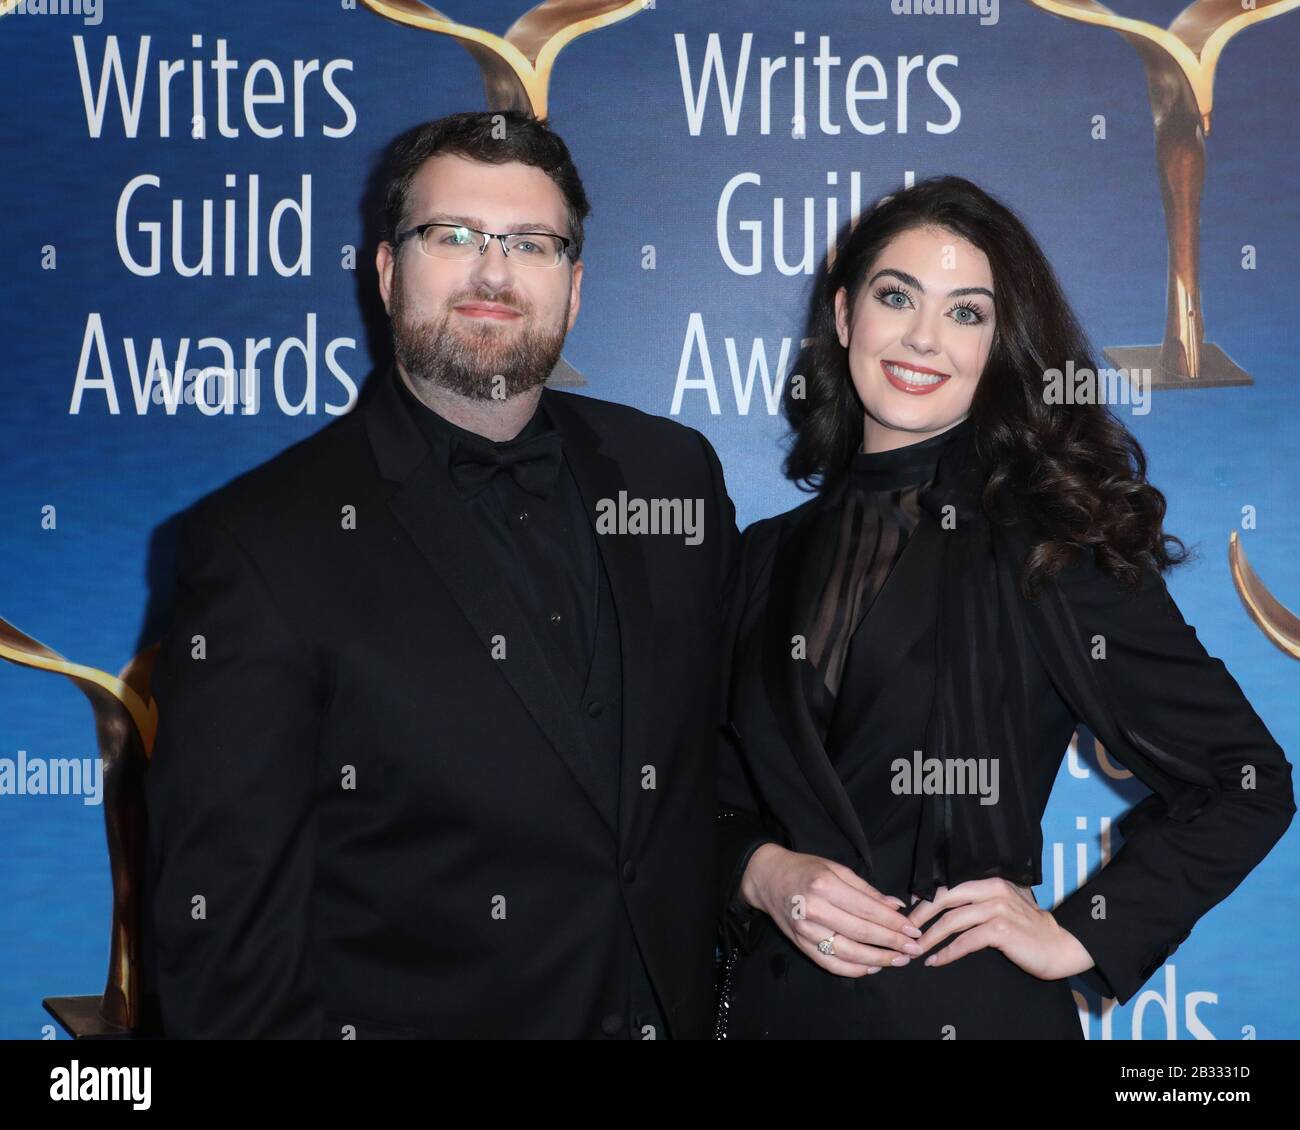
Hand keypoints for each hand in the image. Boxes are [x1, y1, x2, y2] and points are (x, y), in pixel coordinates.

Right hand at [740, 844, 924, 977]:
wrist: (766, 878)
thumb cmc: (804, 869)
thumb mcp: (836, 869)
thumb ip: (866, 890)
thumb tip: (896, 906)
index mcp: (825, 885)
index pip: (867, 909)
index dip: (893, 922)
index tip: (913, 930)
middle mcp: (814, 909)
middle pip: (861, 932)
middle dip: (891, 942)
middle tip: (913, 949)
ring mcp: (805, 930)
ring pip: (848, 953)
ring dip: (877, 959)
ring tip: (898, 960)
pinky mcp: (800, 944)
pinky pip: (830, 963)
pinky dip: (853, 970)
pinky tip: (871, 968)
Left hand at [907, 879, 1095, 980]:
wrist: (1062, 947)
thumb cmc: (1030, 930)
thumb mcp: (1004, 907)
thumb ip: (979, 902)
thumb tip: (944, 904)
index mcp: (990, 882)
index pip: (949, 886)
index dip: (925, 899)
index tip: (909, 913)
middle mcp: (992, 890)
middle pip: (944, 899)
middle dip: (920, 916)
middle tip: (906, 932)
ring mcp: (997, 909)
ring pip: (951, 921)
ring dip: (930, 937)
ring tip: (915, 950)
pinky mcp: (1001, 930)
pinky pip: (965, 941)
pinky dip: (947, 952)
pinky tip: (936, 961)